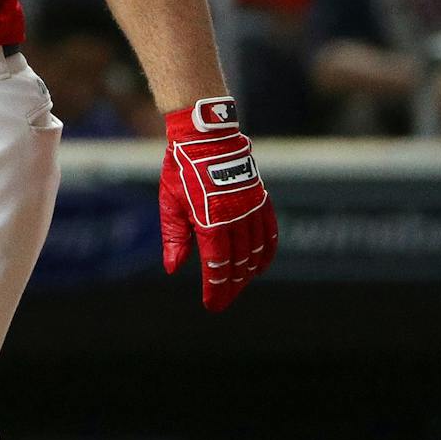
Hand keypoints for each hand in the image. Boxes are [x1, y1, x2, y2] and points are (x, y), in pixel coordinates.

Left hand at [160, 97, 278, 311]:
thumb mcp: (170, 203)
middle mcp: (235, 218)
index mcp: (210, 221)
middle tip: (222, 300)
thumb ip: (174, 238)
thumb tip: (173, 269)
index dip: (215, 288)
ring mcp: (251, 208)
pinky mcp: (260, 198)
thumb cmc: (181, 169)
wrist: (205, 135)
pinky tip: (260, 265)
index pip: (217, 265)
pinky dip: (267, 251)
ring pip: (255, 251)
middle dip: (230, 286)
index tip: (212, 304)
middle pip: (237, 263)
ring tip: (238, 285)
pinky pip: (270, 232)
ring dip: (248, 273)